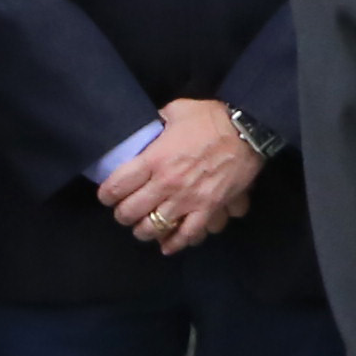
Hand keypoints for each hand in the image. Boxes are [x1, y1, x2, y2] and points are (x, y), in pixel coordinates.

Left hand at [101, 99, 261, 252]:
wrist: (248, 132)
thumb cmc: (212, 118)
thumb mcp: (177, 110)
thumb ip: (158, 121)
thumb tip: (149, 126)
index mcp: (154, 159)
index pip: (117, 185)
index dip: (106, 194)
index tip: (107, 195)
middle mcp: (166, 183)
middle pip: (130, 211)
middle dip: (122, 215)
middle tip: (124, 211)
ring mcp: (187, 200)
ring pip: (153, 228)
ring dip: (143, 230)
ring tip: (143, 227)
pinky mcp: (207, 209)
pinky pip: (186, 234)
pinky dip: (174, 243)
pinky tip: (166, 246)